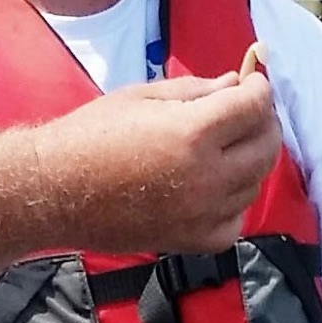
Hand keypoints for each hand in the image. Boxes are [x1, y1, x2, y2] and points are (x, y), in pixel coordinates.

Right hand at [41, 72, 281, 252]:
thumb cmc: (91, 134)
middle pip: (266, 146)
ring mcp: (203, 213)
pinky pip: (236, 220)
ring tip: (228, 144)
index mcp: (192, 132)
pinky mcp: (193, 241)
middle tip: (247, 110)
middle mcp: (207, 176)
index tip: (253, 82)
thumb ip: (195, 90)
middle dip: (264, 121)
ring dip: (251, 159)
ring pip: (255, 183)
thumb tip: (235, 84)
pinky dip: (234, 200)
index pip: (253, 106)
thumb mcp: (141, 96)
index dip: (259, 88)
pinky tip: (216, 185)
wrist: (55, 190)